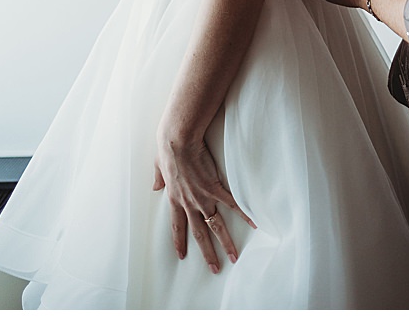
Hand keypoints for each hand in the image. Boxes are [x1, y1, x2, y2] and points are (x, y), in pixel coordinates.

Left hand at [153, 125, 255, 272]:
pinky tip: (253, 223)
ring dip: (226, 243)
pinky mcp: (215, 187)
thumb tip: (155, 186)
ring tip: (234, 256)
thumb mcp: (158, 165)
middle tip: (215, 268)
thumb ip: (158, 178)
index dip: (180, 241)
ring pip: (216, 226)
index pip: (178, 225)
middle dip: (207, 253)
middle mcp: (189, 203)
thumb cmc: (168, 148)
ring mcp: (203, 197)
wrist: (179, 139)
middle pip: (199, 234)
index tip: (182, 255)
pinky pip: (232, 204)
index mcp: (175, 198)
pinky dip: (243, 215)